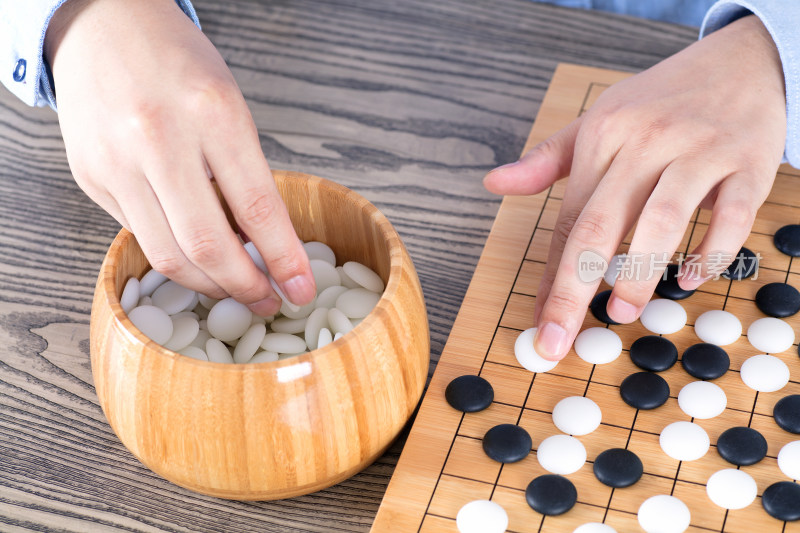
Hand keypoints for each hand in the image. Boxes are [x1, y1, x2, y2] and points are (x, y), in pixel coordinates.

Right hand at [46, 0, 314, 314]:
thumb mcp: (230, 105)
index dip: (284, 259)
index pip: (258, 208)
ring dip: (207, 284)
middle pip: (206, 244)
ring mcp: (116, 160)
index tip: (301, 290)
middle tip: (267, 300)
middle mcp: (158, 138)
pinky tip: (193, 257)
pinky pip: (137, 235)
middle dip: (244, 286)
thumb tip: (264, 245)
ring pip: (166, 254)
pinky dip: (172, 255)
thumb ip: (245, 173)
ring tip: (233, 287)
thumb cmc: (178, 64)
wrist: (103, 26)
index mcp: (212, 113)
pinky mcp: (90, 177)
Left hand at [484, 15, 785, 359]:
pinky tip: (692, 278)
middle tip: (559, 338)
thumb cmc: (661, 101)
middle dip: (573, 290)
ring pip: (660, 222)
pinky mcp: (746, 164)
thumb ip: (547, 160)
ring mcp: (698, 152)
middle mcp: (646, 144)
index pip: (568, 219)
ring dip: (637, 276)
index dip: (550, 274)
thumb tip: (494, 182)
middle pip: (600, 227)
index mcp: (603, 137)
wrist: (740, 63)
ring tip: (621, 312)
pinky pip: (729, 216)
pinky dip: (712, 253)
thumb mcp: (597, 120)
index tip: (538, 319)